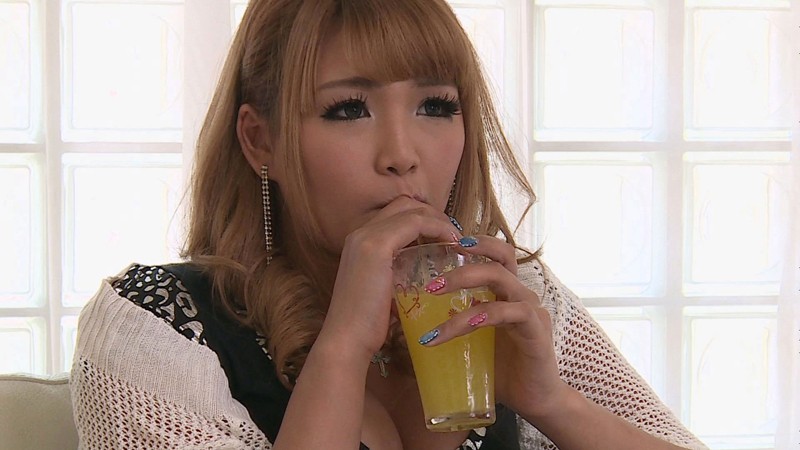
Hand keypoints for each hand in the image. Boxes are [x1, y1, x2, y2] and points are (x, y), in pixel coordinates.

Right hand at [317, 197, 462, 364]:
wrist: (347, 339)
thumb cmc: (366, 325)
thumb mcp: (382, 291)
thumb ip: (395, 275)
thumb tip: (419, 277)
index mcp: (358, 242)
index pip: (395, 213)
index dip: (423, 218)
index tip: (443, 236)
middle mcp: (359, 233)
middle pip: (403, 204)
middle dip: (433, 214)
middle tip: (453, 234)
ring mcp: (366, 237)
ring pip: (411, 209)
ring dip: (439, 219)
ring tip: (457, 238)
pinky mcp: (376, 246)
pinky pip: (416, 223)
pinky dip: (438, 228)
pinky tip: (452, 243)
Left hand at [417, 235, 565, 418]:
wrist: (535, 400)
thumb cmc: (501, 368)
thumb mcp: (472, 341)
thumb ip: (452, 324)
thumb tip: (407, 324)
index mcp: (507, 291)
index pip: (495, 253)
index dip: (473, 242)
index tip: (441, 244)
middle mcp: (521, 293)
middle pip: (498, 257)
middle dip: (461, 263)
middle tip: (430, 280)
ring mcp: (531, 309)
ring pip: (500, 279)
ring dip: (464, 283)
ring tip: (433, 295)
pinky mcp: (537, 330)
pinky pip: (511, 312)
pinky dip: (483, 315)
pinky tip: (462, 325)